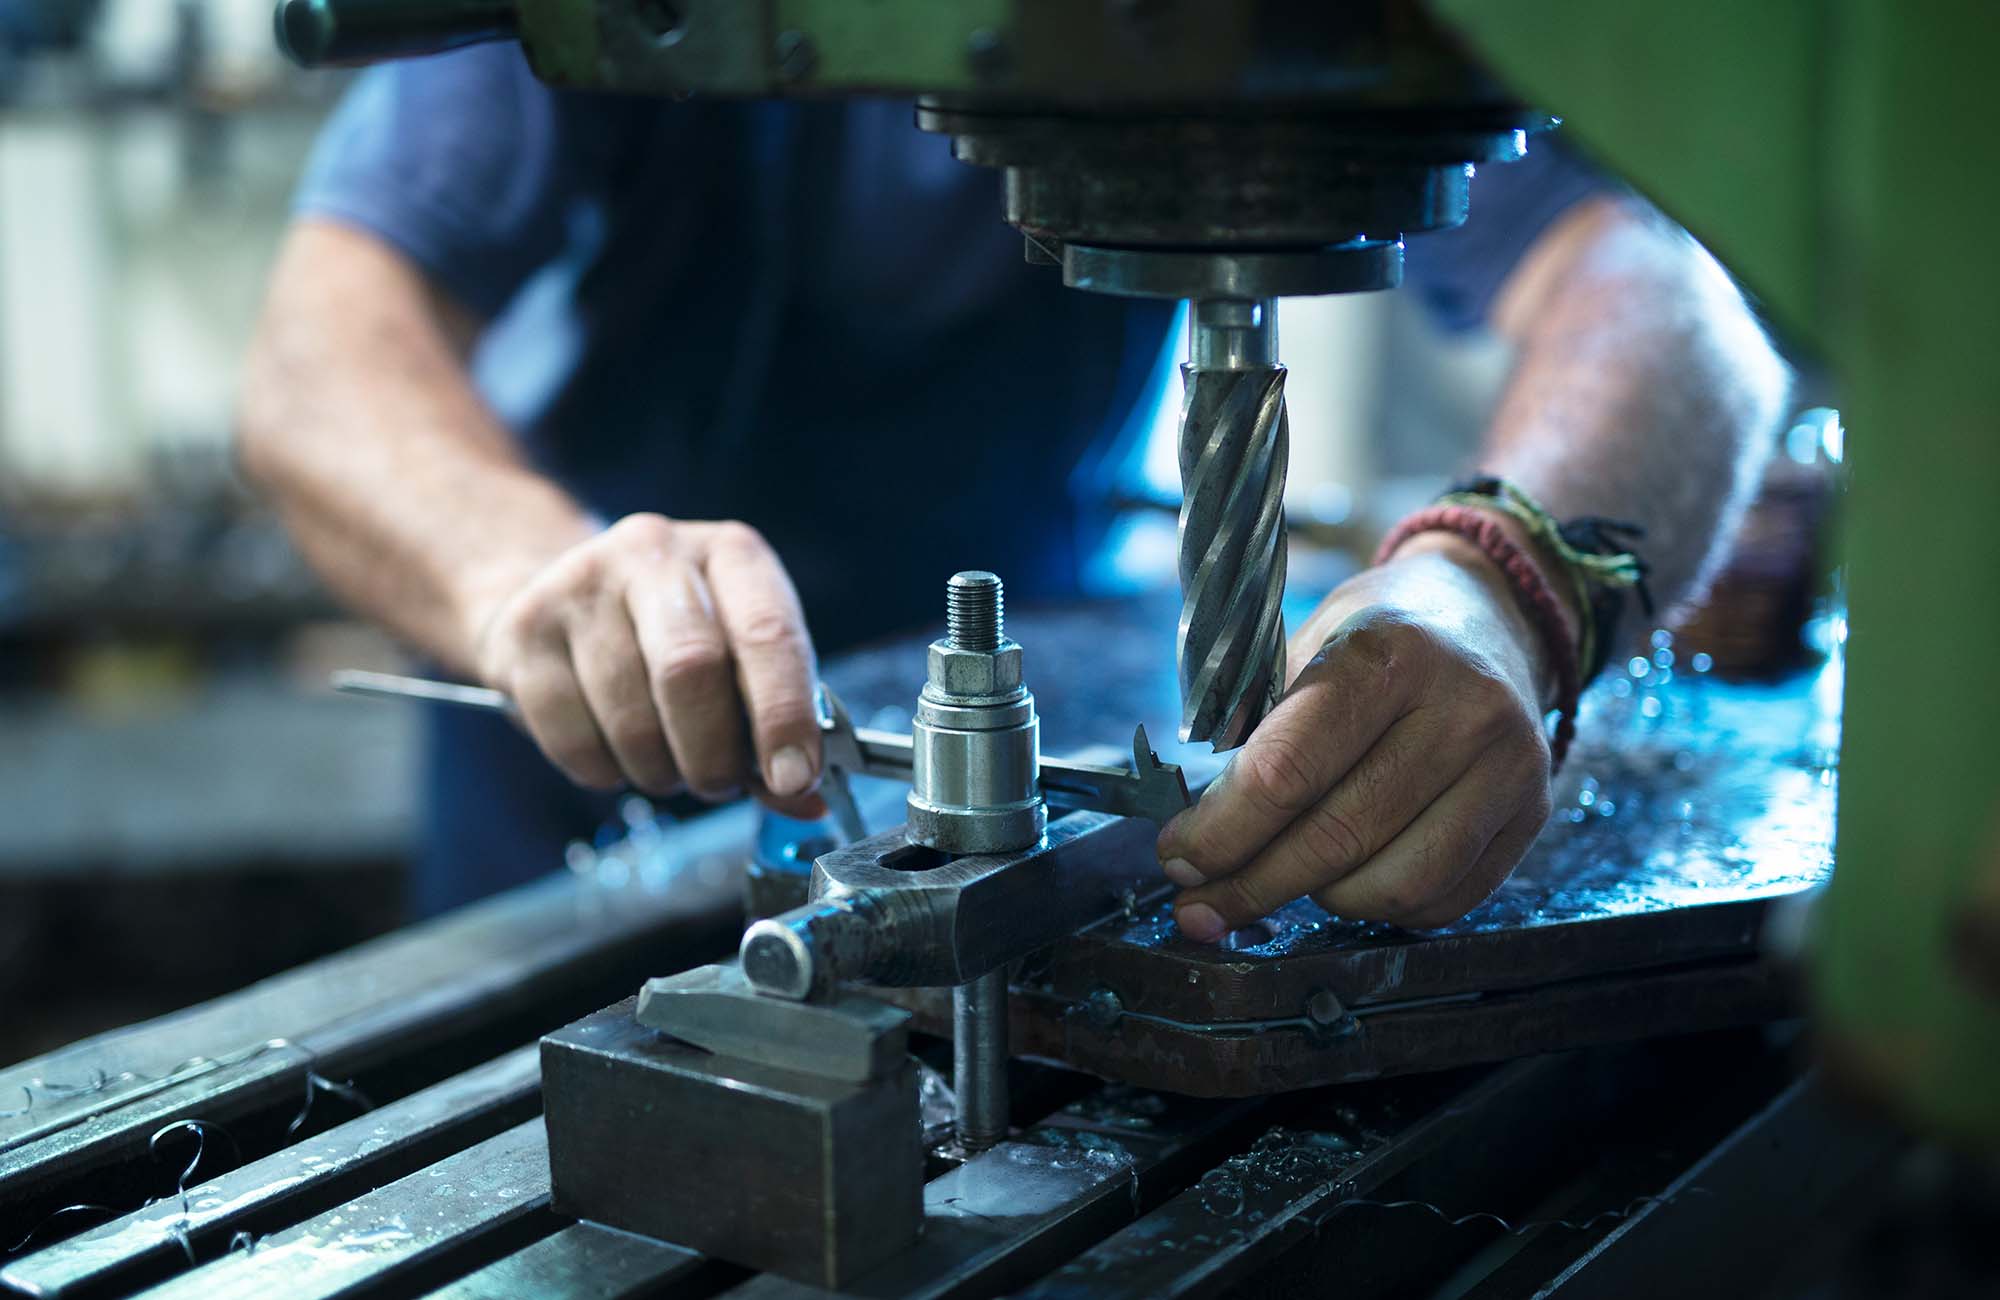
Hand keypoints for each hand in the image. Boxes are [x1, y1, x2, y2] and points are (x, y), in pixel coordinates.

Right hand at [471, 513, 824, 816]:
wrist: (558, 597)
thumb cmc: (671, 638)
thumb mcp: (737, 660)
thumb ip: (773, 726)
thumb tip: (805, 801)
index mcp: (731, 554)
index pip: (769, 633)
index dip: (784, 715)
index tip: (793, 779)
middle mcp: (656, 552)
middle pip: (691, 669)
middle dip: (713, 753)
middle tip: (717, 784)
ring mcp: (581, 585)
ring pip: (630, 717)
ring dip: (659, 770)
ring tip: (665, 764)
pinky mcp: (525, 630)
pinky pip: (572, 738)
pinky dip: (605, 772)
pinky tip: (614, 754)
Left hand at [1155, 532, 1560, 937]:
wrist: (1489, 615)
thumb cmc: (1377, 638)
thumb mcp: (1305, 645)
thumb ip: (1254, 729)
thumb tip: (1196, 835)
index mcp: (1388, 654)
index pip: (1287, 771)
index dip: (1221, 831)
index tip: (1178, 856)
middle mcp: (1461, 710)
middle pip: (1335, 837)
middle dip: (1250, 883)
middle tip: (1201, 903)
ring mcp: (1509, 766)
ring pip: (1392, 885)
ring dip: (1319, 900)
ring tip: (1282, 878)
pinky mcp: (1534, 813)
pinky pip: (1443, 901)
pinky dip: (1380, 907)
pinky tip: (1346, 881)